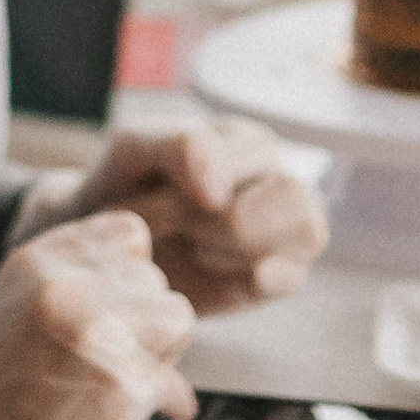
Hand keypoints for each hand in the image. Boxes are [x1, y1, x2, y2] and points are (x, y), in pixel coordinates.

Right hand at [0, 213, 199, 419]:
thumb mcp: (12, 304)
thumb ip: (66, 277)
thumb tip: (135, 273)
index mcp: (37, 261)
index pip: (127, 234)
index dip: (130, 274)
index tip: (118, 307)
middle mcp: (64, 286)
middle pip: (153, 278)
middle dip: (146, 319)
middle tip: (124, 356)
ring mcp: (95, 332)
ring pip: (176, 317)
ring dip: (163, 352)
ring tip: (132, 379)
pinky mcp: (121, 384)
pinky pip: (174, 383)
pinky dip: (170, 402)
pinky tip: (153, 414)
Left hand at [18, 121, 328, 313]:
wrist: (110, 241)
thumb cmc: (123, 185)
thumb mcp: (134, 149)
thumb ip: (180, 147)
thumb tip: (219, 189)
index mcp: (246, 141)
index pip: (254, 154)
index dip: (205, 183)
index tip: (156, 198)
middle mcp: (276, 179)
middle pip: (295, 195)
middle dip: (228, 221)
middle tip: (182, 230)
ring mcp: (284, 229)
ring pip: (308, 230)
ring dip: (242, 246)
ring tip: (199, 250)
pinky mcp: (275, 276)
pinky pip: (294, 276)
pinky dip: (264, 278)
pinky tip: (233, 276)